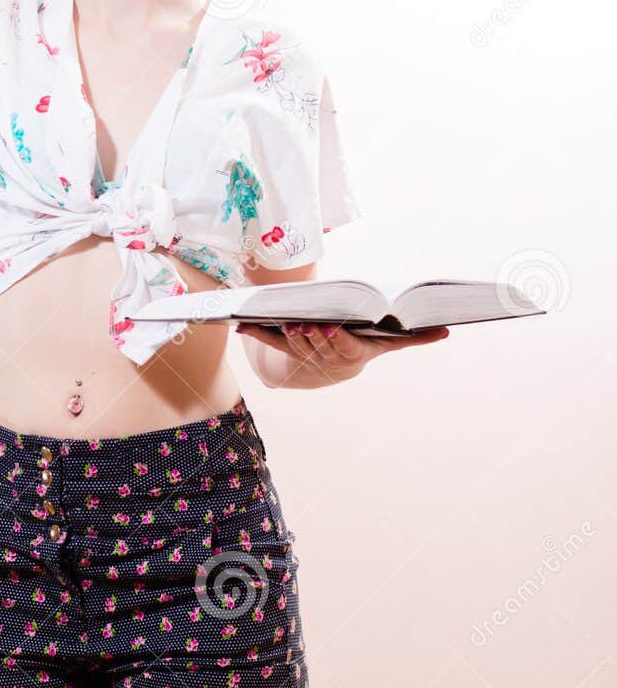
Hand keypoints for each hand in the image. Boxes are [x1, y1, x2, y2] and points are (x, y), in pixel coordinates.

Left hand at [234, 319, 450, 378]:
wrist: (333, 366)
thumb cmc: (364, 346)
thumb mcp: (388, 343)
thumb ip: (413, 338)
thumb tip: (447, 332)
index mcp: (352, 355)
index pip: (343, 348)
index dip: (334, 340)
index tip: (329, 328)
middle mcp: (328, 360)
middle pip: (319, 347)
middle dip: (310, 336)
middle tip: (303, 322)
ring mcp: (306, 357)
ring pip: (296, 348)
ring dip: (287, 336)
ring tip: (283, 320)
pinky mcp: (286, 352)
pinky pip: (271, 343)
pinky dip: (257, 333)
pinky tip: (242, 324)